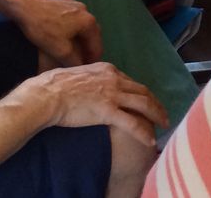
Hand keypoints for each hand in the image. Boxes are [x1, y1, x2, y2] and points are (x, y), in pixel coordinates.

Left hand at [12, 0, 103, 68]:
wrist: (23, 6)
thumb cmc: (44, 29)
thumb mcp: (61, 51)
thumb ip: (75, 61)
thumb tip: (82, 68)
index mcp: (88, 21)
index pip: (97, 45)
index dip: (93, 60)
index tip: (88, 69)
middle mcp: (84, 9)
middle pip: (90, 32)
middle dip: (87, 47)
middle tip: (82, 59)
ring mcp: (71, 2)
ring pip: (79, 22)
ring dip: (78, 35)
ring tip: (71, 46)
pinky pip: (68, 15)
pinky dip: (68, 25)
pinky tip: (58, 31)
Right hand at [19, 62, 167, 146]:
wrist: (47, 94)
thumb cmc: (54, 85)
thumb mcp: (77, 74)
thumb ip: (89, 79)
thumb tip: (88, 85)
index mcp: (107, 69)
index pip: (131, 81)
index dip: (142, 93)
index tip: (147, 102)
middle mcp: (114, 79)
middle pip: (143, 91)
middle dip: (156, 103)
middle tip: (162, 114)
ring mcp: (112, 94)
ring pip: (144, 104)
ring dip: (157, 115)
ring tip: (164, 125)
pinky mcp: (108, 111)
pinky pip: (132, 123)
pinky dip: (144, 132)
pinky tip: (150, 141)